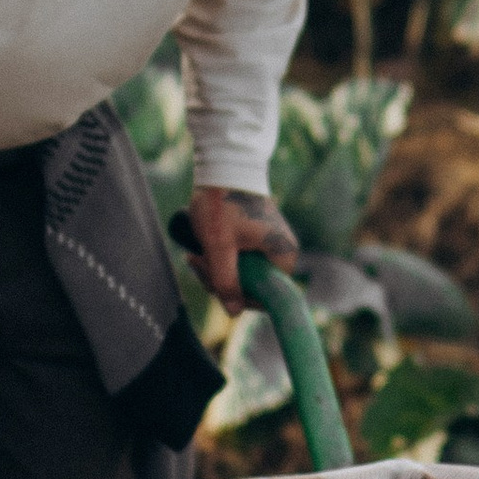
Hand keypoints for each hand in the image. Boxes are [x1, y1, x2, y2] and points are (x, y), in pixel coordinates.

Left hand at [187, 183, 299, 315]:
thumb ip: (225, 281)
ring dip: (217, 271)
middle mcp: (282, 251)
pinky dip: (222, 260)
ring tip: (194, 256)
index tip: (216, 286)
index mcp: (283, 254)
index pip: (270, 295)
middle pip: (254, 285)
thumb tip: (233, 313)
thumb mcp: (219, 247)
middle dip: (222, 281)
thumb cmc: (222, 204)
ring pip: (244, 273)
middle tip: (196, 264)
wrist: (223, 165)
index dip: (242, 297)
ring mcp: (270, 243)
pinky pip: (241, 260)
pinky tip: (202, 252)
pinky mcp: (257, 237)